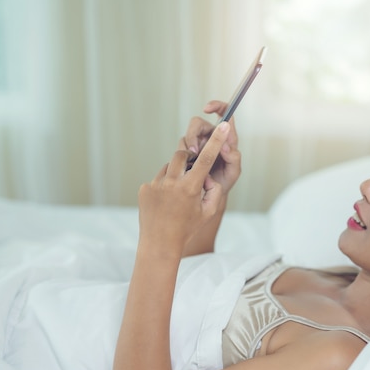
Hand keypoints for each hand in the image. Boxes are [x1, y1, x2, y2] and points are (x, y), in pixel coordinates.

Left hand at [138, 121, 230, 256]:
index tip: (224, 125)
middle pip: (183, 155)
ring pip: (169, 167)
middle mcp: (172, 183)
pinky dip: (165, 186)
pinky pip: (158, 179)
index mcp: (190, 188)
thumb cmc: (187, 229)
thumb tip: (208, 177)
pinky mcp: (145, 189)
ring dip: (177, 174)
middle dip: (190, 158)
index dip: (216, 140)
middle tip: (194, 170)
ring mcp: (155, 185)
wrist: (159, 245)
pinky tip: (165, 203)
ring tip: (177, 196)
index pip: (206, 158)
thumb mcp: (208, 212)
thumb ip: (214, 191)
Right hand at [178, 100, 240, 192]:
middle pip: (197, 122)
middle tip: (195, 151)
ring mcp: (198, 143)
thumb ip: (233, 157)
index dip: (216, 106)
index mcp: (226, 137)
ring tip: (194, 162)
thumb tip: (225, 146)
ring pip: (187, 135)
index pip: (224, 112)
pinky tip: (189, 165)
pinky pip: (181, 147)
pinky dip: (183, 155)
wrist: (211, 195)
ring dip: (188, 147)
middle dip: (193, 135)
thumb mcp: (234, 171)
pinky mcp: (187, 151)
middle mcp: (211, 137)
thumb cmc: (225, 181)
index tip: (207, 108)